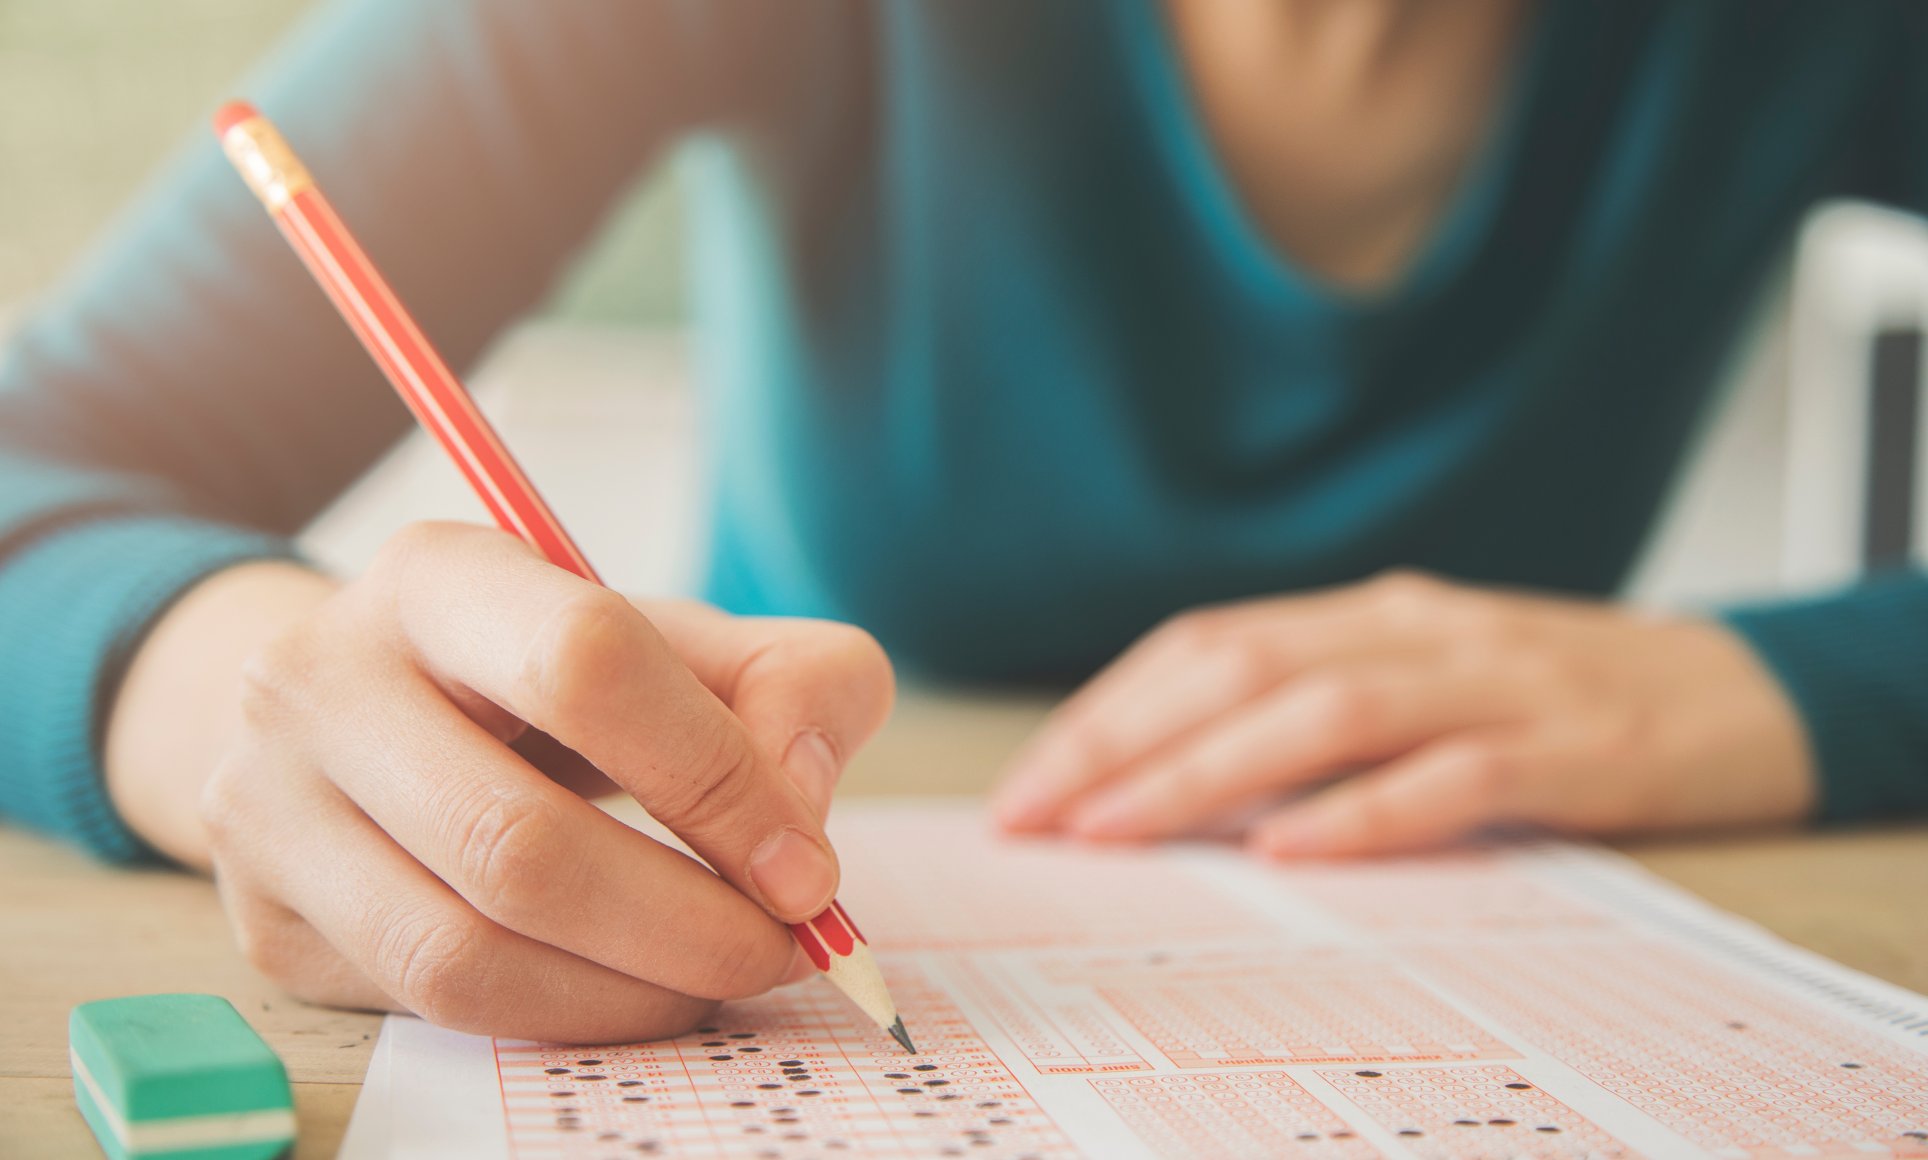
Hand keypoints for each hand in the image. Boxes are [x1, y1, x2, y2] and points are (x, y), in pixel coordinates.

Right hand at [170, 522, 891, 1041]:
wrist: (363, 711)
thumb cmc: (553, 675)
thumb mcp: (679, 642)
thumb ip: (789, 684)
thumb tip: (800, 805)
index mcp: (440, 575)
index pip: (585, 663)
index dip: (716, 778)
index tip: (804, 866)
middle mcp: (322, 679)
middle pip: (519, 841)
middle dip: (687, 922)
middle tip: (780, 948)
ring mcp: (273, 808)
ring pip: (466, 952)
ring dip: (631, 991)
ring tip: (718, 977)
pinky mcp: (271, 921)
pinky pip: (436, 1007)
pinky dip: (567, 1019)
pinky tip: (633, 992)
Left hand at [991, 571, 1812, 857]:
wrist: (1743, 693)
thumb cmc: (1553, 699)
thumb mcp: (1425, 677)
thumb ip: (1317, 705)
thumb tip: (1170, 776)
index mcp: (1371, 612)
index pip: (1206, 644)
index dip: (1108, 712)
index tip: (1030, 785)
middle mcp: (1418, 629)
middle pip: (1240, 667)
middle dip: (1122, 743)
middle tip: (1038, 816)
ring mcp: (1498, 682)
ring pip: (1324, 713)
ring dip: (1206, 774)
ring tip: (1119, 830)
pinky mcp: (1574, 749)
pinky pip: (1451, 780)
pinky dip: (1362, 814)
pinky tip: (1288, 852)